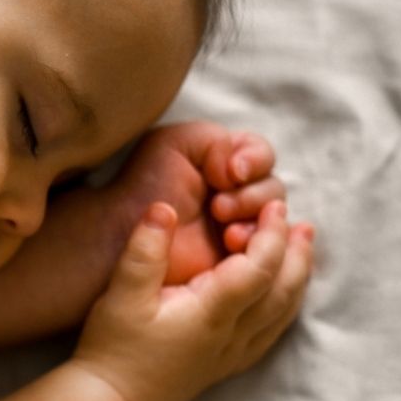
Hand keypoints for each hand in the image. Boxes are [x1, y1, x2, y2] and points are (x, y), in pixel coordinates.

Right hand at [71, 198, 314, 400]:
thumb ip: (145, 249)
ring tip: (303, 254)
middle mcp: (231, 334)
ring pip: (281, 314)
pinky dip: (285, 309)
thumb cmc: (114, 350)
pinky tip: (282, 300)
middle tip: (304, 226)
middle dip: (297, 255)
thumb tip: (164, 207)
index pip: (259, 268)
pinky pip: (270, 334)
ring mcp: (231, 353)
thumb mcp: (121, 294)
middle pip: (282, 291)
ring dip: (297, 280)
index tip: (275, 207)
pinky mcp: (223, 365)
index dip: (272, 235)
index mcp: (211, 312)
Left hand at [103, 121, 288, 285]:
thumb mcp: (174, 143)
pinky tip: (233, 245)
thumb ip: (215, 140)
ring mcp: (242, 227)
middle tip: (219, 208)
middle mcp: (238, 193)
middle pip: (275, 189)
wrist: (125, 232)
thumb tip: (239, 169)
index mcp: (226, 161)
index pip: (262, 155)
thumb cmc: (144, 185)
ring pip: (276, 220)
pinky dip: (261, 246)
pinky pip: (271, 252)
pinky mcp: (241, 259)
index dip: (255, 160)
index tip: (231, 171)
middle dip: (253, 196)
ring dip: (256, 222)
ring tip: (227, 233)